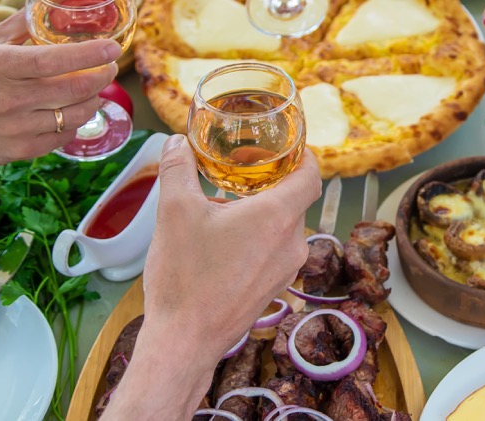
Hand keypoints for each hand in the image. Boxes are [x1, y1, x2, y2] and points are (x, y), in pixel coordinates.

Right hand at [0, 11, 118, 173]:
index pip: (55, 60)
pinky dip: (75, 122)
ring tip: (92, 89)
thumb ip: (23, 21)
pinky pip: (66, 135)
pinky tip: (69, 112)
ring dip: (94, 99)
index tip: (113, 48)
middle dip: (103, 76)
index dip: (90, 54)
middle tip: (110, 67)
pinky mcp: (24, 149)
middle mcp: (11, 97)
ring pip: (78, 114)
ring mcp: (19, 127)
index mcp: (1, 66)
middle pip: (76, 89)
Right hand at [141, 136, 320, 360]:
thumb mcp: (174, 211)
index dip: (303, 157)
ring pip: (282, 228)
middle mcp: (291, 243)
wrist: (184, 341)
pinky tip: (223, 243)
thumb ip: (178, 169)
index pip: (310, 176)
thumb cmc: (185, 277)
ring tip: (225, 208)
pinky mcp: (273, 289)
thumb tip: (177, 142)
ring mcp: (285, 270)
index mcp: (277, 217)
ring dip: (261, 213)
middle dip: (271, 185)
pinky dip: (257, 239)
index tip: (289, 147)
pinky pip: (274, 252)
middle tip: (245, 173)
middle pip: (294, 201)